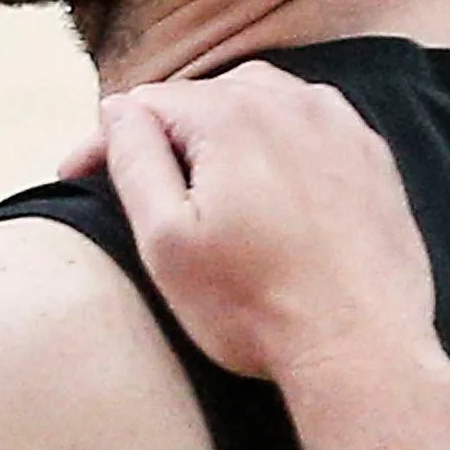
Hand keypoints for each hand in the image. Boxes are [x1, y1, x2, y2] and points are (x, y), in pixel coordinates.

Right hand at [102, 62, 438, 386]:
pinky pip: (311, 126)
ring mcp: (340, 128)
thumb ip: (135, 159)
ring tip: (203, 179)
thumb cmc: (255, 306)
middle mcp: (291, 103)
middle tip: (142, 185)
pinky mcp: (373, 159)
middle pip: (203, 97)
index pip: (145, 104)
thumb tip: (117, 108)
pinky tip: (270, 183)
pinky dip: (280, 143)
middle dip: (167, 132)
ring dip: (224, 131)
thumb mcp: (166, 240)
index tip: (76, 179)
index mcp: (231, 115)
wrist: (360, 352)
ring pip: (260, 102)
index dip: (105, 139)